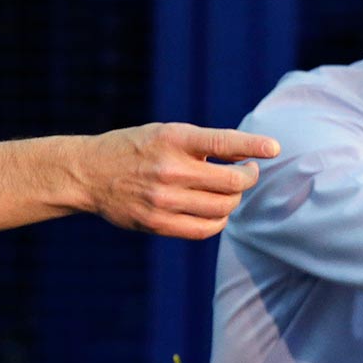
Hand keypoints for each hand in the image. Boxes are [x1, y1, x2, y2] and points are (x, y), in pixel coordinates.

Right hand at [82, 122, 279, 239]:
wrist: (89, 173)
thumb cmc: (135, 149)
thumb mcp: (165, 133)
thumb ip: (202, 145)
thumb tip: (245, 157)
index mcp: (173, 138)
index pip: (223, 142)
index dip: (252, 146)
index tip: (273, 149)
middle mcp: (169, 168)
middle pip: (231, 182)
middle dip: (248, 177)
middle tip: (247, 171)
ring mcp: (163, 199)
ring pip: (222, 208)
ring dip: (234, 199)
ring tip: (229, 190)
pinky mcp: (158, 223)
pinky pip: (204, 229)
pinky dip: (219, 221)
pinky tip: (216, 212)